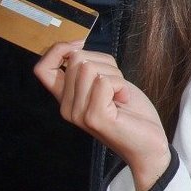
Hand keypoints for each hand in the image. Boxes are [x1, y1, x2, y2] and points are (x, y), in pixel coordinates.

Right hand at [34, 41, 170, 190]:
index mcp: (66, 99)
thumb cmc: (131, 113)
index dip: (58, 49)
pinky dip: (120, 85)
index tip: (81, 45)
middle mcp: (67, 108)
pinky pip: (104, 81)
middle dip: (105, 64)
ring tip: (120, 94)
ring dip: (114, 75)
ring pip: (90, 67)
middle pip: (77, 59)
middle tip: (117, 86)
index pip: (42, 68)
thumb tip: (76, 45)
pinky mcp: (94, 117)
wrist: (148, 144)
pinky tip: (123, 100)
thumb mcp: (107, 84)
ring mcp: (79, 114)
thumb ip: (88, 70)